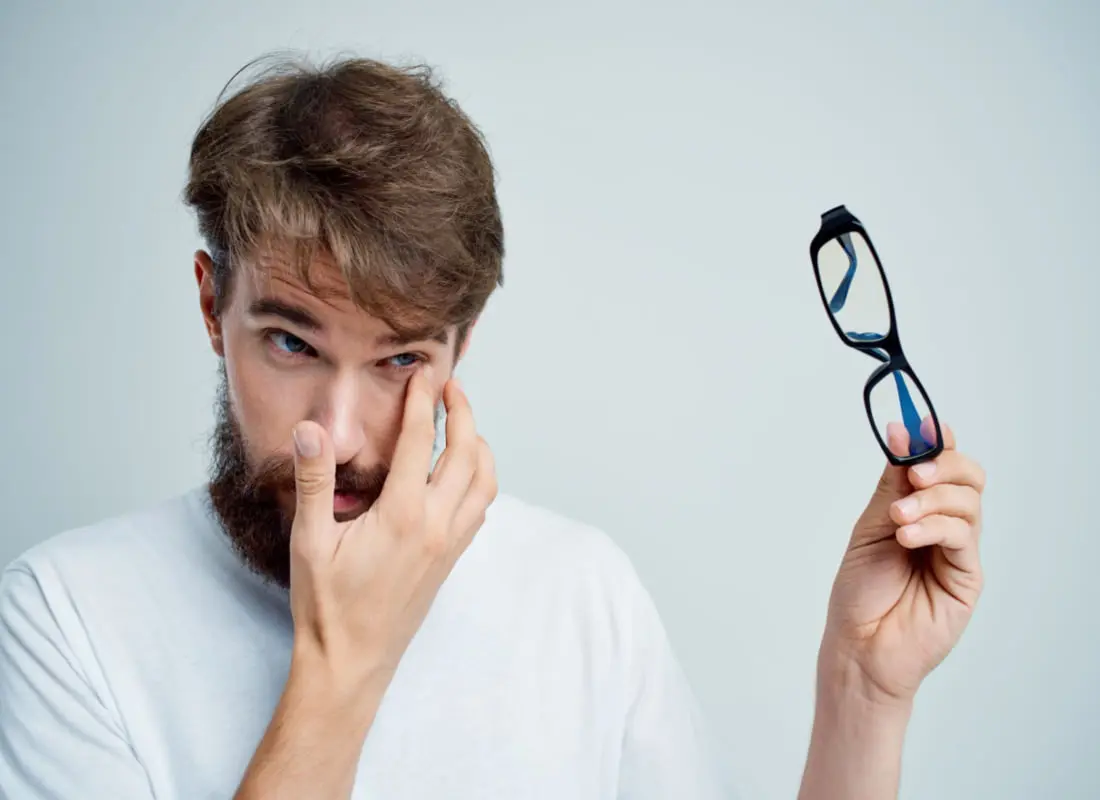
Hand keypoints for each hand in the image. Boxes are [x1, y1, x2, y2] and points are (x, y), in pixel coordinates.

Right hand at [287, 369, 496, 691]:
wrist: (352, 662)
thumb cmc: (326, 605)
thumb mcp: (310, 540)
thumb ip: (314, 480)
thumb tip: (311, 430)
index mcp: (403, 514)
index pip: (421, 441)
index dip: (423, 401)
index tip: (423, 374)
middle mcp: (437, 525)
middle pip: (468, 453)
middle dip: (464, 413)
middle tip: (451, 386)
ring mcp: (449, 543)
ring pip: (485, 482)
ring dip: (479, 445)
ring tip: (462, 423)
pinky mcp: (451, 559)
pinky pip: (480, 508)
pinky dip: (480, 479)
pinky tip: (462, 473)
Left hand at [820, 419, 985, 705]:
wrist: (858, 646)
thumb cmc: (860, 593)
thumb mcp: (869, 528)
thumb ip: (891, 486)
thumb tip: (901, 435)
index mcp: (919, 510)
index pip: (941, 466)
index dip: (936, 441)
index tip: (921, 423)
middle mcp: (944, 527)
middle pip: (967, 478)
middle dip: (943, 464)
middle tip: (915, 471)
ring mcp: (958, 552)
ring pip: (967, 503)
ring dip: (931, 499)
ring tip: (898, 517)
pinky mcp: (967, 577)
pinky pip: (962, 537)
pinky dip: (935, 527)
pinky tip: (907, 536)